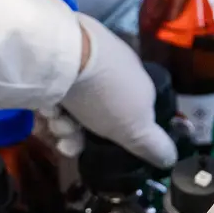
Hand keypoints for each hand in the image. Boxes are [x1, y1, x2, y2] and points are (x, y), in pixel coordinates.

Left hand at [60, 14, 177, 168]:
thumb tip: (171, 158)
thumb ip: (153, 144)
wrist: (63, 53)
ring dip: (59, 124)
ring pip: (68, 109)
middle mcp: (110, 73)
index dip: (113, 140)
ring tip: (52, 120)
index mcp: (134, 84)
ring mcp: (80, 65)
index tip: (96, 152)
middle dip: (77, 135)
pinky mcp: (54, 62)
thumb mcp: (136, 126)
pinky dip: (46, 107)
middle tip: (64, 141)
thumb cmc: (106, 93)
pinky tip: (42, 109)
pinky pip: (50, 94)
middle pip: (92, 118)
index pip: (127, 117)